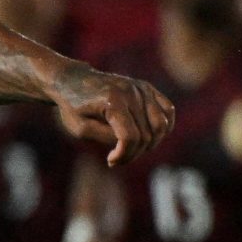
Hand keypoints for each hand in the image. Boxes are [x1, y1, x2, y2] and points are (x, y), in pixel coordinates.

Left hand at [52, 64, 173, 165]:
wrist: (73, 80)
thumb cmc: (73, 107)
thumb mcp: (80, 128)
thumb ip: (105, 137)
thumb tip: (130, 144)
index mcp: (112, 101)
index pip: (130, 137)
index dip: (123, 155)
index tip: (110, 161)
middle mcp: (131, 93)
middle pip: (146, 135)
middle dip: (133, 153)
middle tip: (116, 158)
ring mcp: (142, 88)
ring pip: (161, 125)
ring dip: (150, 144)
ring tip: (131, 148)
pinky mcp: (147, 88)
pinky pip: (168, 110)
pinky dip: (164, 127)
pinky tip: (150, 137)